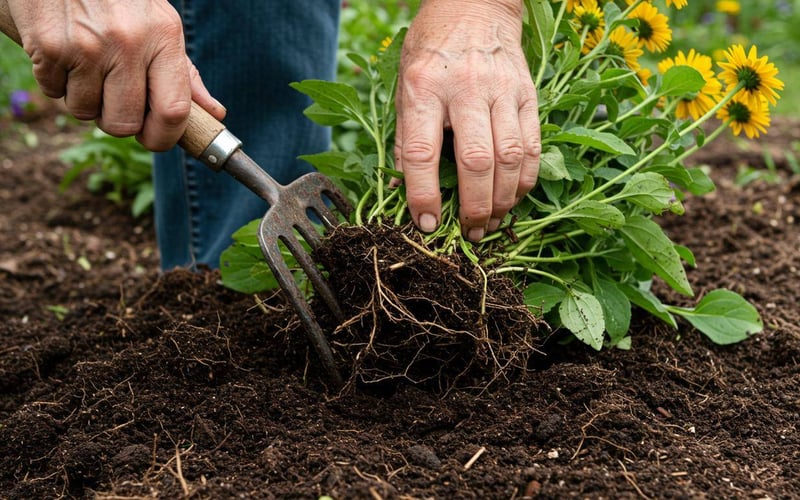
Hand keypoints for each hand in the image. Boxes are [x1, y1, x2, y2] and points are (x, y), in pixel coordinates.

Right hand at [7, 0, 224, 150]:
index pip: (173, 111)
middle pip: (124, 124)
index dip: (163, 137)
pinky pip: (54, 92)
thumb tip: (213, 114)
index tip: (155, 138)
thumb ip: (184, 72)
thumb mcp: (160, 23)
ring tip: (88, 67)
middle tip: (115, 100)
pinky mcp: (48, 45)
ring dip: (85, 100)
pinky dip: (57, 82)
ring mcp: (86, 45)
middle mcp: (127, 42)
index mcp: (163, 36)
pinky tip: (65, 53)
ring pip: (85, 112)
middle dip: (118, 121)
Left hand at [394, 0, 539, 240]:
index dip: (422, 195)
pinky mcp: (527, 94)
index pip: (421, 152)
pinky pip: (533, 146)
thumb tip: (402, 188)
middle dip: (474, 207)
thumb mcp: (404, 85)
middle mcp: (466, 88)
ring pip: (510, 158)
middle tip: (469, 232)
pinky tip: (513, 197)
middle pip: (476, 161)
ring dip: (502, 200)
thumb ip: (405, 137)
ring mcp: (502, 90)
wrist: (474, 6)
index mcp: (424, 87)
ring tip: (491, 222)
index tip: (427, 223)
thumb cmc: (431, 49)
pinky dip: (525, 180)